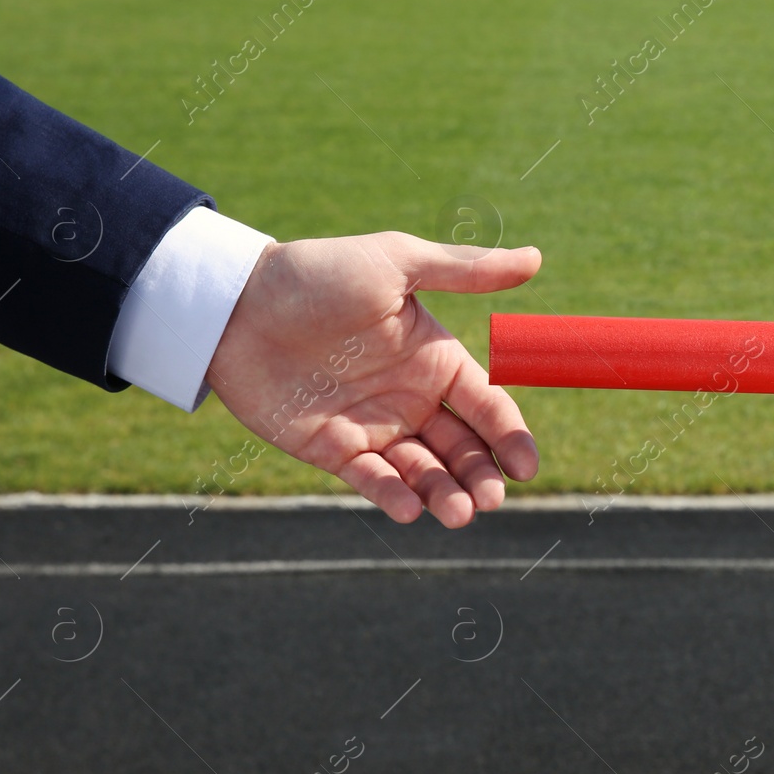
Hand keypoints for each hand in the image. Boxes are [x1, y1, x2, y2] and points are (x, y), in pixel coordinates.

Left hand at [205, 231, 540, 526]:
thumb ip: (466, 271)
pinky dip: (392, 496)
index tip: (526, 466)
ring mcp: (373, 427)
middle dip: (481, 476)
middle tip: (490, 500)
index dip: (510, 436)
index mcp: (434, 358)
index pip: (487, 405)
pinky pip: (371, 480)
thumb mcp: (397, 261)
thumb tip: (537, 259)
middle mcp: (411, 398)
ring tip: (457, 513)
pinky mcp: (333, 450)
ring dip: (444, 494)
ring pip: (422, 472)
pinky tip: (408, 507)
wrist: (236, 302)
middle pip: (462, 448)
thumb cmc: (319, 274)